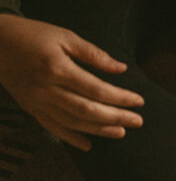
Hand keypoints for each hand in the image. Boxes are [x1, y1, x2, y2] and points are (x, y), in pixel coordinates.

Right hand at [0, 15, 143, 150]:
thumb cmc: (34, 35)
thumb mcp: (65, 37)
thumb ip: (94, 54)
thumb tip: (121, 69)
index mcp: (57, 69)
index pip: (96, 89)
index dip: (120, 98)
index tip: (139, 101)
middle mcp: (46, 89)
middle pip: (86, 110)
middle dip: (115, 117)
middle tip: (138, 121)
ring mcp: (36, 102)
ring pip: (71, 122)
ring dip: (98, 130)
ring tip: (121, 132)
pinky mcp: (30, 108)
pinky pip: (52, 127)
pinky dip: (71, 138)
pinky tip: (88, 145)